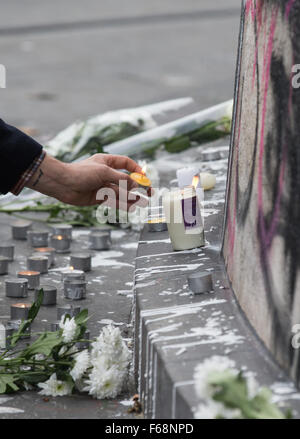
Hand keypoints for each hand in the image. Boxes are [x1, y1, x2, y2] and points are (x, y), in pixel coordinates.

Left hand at [26, 153, 148, 209]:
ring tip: (142, 202)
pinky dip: (123, 204)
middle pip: (126, 180)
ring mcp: (103, 186)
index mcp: (107, 162)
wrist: (63, 184)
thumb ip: (121, 178)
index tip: (145, 176)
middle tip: (149, 192)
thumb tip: (135, 184)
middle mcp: (106, 173)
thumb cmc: (81, 173)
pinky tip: (131, 206)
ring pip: (121, 192)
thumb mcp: (104, 172)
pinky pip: (114, 200)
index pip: (126, 163)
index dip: (136, 169)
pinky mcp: (99, 197)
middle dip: (137, 186)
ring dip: (131, 197)